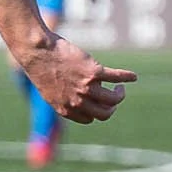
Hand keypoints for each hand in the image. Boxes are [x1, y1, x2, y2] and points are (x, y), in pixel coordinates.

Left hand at [16, 33, 135, 122]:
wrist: (38, 52)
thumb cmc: (42, 69)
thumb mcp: (50, 91)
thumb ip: (64, 98)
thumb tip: (78, 100)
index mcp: (65, 109)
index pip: (89, 119)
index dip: (96, 112)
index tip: (98, 103)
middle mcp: (76, 101)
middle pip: (104, 113)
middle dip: (112, 107)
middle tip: (113, 96)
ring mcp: (86, 87)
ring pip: (113, 99)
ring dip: (120, 93)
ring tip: (119, 86)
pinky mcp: (94, 72)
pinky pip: (117, 77)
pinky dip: (128, 77)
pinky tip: (133, 77)